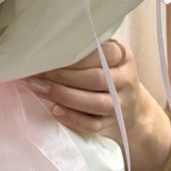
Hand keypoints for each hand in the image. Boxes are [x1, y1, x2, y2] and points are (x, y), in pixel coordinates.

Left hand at [23, 39, 144, 142]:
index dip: (75, 55)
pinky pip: (92, 125)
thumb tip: (46, 46)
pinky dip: (72, 118)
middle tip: (37, 72)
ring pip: (96, 103)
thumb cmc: (109, 74)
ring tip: (40, 88)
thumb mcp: (107, 57)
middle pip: (96, 78)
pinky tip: (55, 110)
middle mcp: (125, 80)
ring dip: (64, 96)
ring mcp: (121, 105)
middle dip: (63, 76)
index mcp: (123, 57)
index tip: (50, 53)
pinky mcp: (112, 125)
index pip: (104, 52)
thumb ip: (87, 50)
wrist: (133, 109)